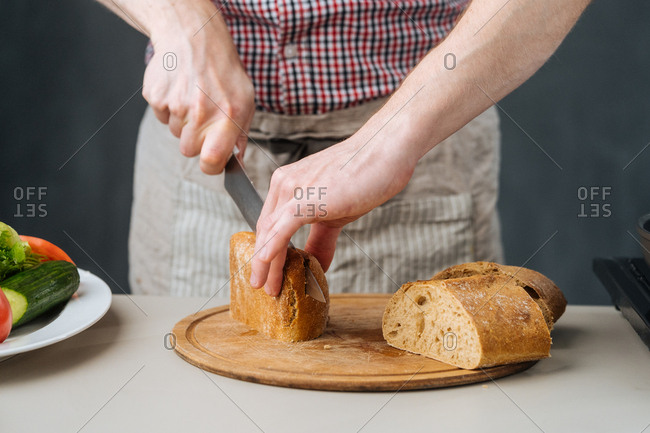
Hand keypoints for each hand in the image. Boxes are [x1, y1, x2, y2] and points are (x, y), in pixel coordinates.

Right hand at [143, 8, 253, 173]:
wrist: (194, 38)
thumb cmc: (223, 72)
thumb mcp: (245, 101)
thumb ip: (240, 134)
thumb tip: (236, 162)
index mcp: (227, 116)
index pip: (211, 160)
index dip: (210, 166)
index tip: (211, 162)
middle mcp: (200, 112)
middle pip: (188, 151)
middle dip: (195, 141)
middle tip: (203, 119)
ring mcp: (175, 104)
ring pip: (174, 133)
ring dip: (182, 122)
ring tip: (192, 98)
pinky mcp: (155, 96)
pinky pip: (160, 116)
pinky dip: (168, 108)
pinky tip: (179, 90)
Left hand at [249, 128, 417, 295]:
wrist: (384, 151)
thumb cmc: (364, 176)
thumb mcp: (336, 213)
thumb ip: (321, 238)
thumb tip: (316, 265)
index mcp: (287, 184)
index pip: (269, 224)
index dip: (266, 251)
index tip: (267, 274)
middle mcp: (283, 184)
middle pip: (264, 230)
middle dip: (262, 263)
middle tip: (264, 287)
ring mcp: (292, 189)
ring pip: (270, 233)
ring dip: (266, 264)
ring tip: (269, 288)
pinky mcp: (305, 199)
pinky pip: (282, 229)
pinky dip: (272, 249)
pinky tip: (266, 266)